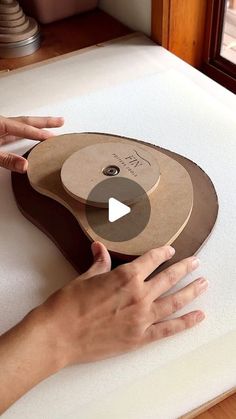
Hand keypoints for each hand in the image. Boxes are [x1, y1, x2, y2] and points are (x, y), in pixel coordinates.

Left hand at [0, 115, 63, 171]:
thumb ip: (7, 160)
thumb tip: (25, 166)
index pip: (24, 129)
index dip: (39, 133)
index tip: (53, 137)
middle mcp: (2, 123)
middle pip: (27, 121)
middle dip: (46, 122)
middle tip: (60, 121)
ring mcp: (1, 127)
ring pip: (24, 125)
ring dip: (39, 125)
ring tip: (53, 125)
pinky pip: (18, 130)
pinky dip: (30, 132)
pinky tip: (35, 135)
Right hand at [0, 243, 207, 411]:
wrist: (59, 335)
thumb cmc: (69, 304)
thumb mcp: (85, 278)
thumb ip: (99, 263)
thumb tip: (99, 247)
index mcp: (126, 277)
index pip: (152, 260)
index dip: (163, 253)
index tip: (170, 250)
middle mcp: (139, 295)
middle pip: (169, 278)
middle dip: (185, 268)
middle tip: (196, 263)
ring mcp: (142, 318)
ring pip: (175, 302)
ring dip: (192, 292)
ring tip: (204, 283)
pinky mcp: (139, 338)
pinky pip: (168, 329)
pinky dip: (185, 323)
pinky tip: (198, 316)